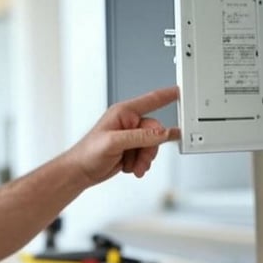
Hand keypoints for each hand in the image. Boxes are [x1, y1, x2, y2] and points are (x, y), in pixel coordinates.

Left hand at [66, 86, 180, 185]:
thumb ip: (141, 137)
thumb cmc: (88, 153)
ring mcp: (130, 137)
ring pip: (152, 146)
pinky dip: (140, 163)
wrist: (80, 171)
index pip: (151, 100)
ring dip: (144, 159)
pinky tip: (129, 166)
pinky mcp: (130, 149)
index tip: (182, 91)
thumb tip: (162, 133)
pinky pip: (146, 155)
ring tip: (132, 165)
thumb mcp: (115, 142)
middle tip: (141, 160)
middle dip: (149, 149)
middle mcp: (128, 123)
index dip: (168, 95)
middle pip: (155, 132)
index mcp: (123, 113)